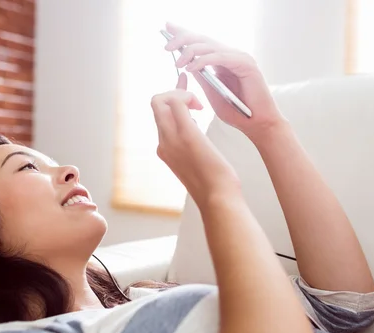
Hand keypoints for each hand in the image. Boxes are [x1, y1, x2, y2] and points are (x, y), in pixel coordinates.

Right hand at [151, 73, 240, 208]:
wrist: (218, 198)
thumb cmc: (214, 184)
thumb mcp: (196, 163)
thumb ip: (190, 146)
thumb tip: (195, 132)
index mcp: (165, 149)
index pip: (160, 116)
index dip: (171, 99)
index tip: (187, 94)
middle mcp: (163, 142)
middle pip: (155, 104)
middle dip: (174, 92)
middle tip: (194, 99)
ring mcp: (171, 139)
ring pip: (161, 100)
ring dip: (181, 93)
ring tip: (199, 105)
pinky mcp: (186, 135)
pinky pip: (178, 103)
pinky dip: (188, 96)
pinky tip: (201, 106)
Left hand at [165, 22, 285, 139]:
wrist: (257, 125)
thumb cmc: (236, 113)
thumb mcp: (212, 93)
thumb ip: (202, 77)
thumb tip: (186, 64)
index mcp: (222, 60)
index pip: (200, 42)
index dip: (183, 33)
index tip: (167, 27)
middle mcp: (231, 55)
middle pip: (203, 39)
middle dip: (182, 38)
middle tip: (166, 45)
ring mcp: (239, 58)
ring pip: (209, 46)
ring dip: (190, 52)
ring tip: (178, 63)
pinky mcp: (246, 64)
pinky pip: (220, 57)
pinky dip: (204, 61)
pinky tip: (192, 68)